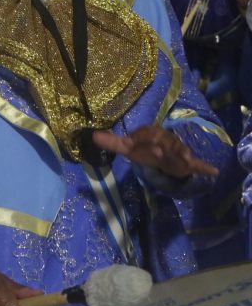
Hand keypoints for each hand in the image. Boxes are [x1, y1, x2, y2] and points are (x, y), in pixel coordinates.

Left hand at [92, 127, 218, 178]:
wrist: (166, 156)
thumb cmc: (144, 150)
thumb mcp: (128, 147)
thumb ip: (112, 142)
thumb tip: (93, 136)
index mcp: (150, 135)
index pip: (143, 135)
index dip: (138, 139)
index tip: (131, 142)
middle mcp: (165, 140)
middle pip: (162, 142)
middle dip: (159, 147)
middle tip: (156, 151)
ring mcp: (177, 151)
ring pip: (179, 151)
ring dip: (182, 155)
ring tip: (186, 160)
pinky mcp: (188, 162)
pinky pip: (198, 164)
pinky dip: (204, 167)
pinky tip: (212, 171)